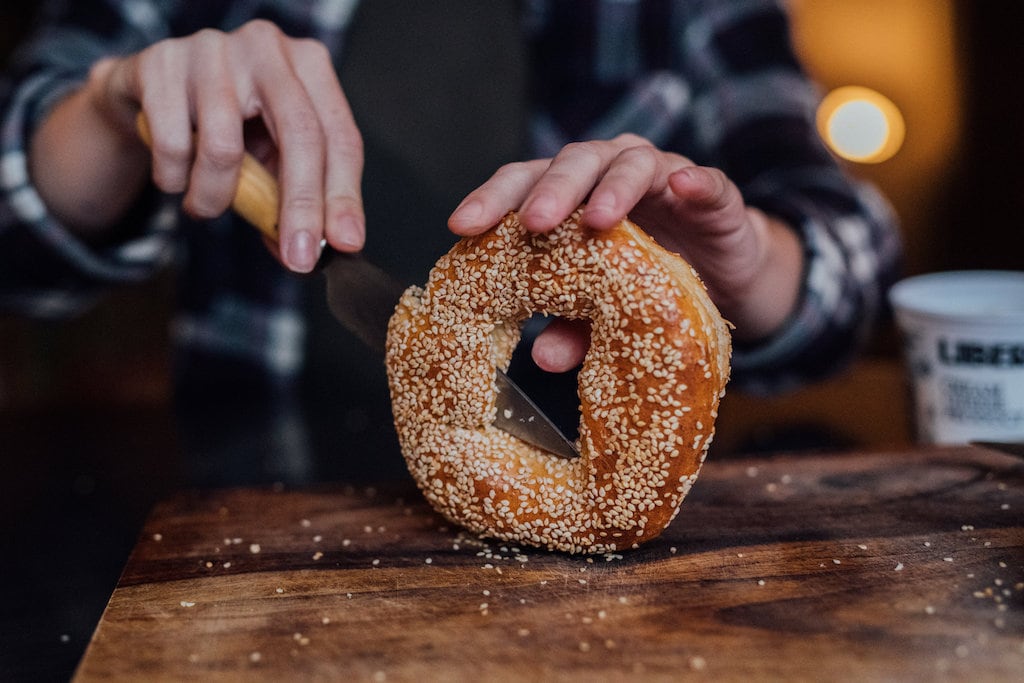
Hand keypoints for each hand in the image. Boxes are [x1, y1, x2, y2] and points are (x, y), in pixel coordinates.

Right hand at [35, 20, 363, 272]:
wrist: (149, 91)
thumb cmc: (227, 124)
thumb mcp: (272, 156)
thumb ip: (294, 198)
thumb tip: (311, 251)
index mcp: (310, 65)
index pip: (340, 137)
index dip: (344, 195)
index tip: (345, 242)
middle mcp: (267, 48)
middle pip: (300, 135)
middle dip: (301, 208)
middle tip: (298, 257)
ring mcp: (213, 49)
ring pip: (226, 149)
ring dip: (215, 198)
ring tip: (206, 205)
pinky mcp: (161, 62)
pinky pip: (173, 144)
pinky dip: (173, 179)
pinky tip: (174, 175)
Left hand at [448, 134, 802, 369]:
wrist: (722, 280)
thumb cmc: (647, 283)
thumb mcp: (603, 314)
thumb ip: (572, 328)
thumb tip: (541, 358)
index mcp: (572, 196)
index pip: (524, 184)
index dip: (493, 200)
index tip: (462, 226)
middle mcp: (609, 173)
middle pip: (573, 163)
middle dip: (551, 191)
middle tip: (532, 224)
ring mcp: (664, 177)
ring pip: (633, 163)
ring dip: (613, 188)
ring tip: (598, 220)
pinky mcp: (715, 197)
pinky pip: (709, 183)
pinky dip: (696, 182)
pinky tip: (684, 187)